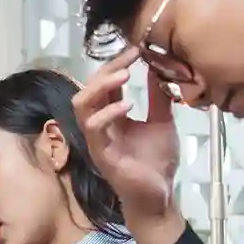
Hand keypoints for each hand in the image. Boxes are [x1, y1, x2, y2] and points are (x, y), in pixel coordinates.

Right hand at [73, 48, 179, 221]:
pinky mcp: (101, 154)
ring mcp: (97, 139)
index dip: (116, 63)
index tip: (136, 49)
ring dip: (100, 86)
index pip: (105, 82)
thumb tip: (158, 69)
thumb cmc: (157, 163)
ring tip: (125, 75)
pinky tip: (127, 105)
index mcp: (111, 116)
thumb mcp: (162, 122)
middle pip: (88, 87)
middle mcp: (99, 124)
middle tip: (130, 57)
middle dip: (106, 68)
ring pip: (81, 105)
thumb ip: (158, 98)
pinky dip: (108, 113)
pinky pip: (94, 129)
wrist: (159, 195)